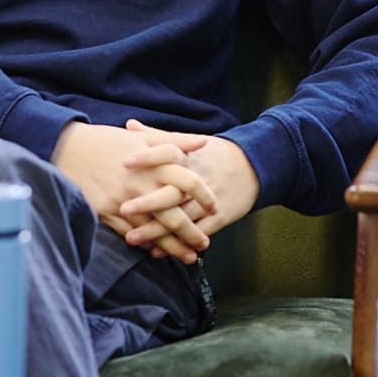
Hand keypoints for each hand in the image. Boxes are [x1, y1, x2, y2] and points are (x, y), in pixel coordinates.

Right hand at [53, 122, 219, 263]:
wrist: (66, 147)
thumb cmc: (106, 141)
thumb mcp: (141, 137)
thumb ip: (174, 141)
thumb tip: (204, 143)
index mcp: (153, 163)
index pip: (188, 182)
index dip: (204, 197)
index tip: (214, 208)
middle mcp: (140, 183)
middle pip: (173, 214)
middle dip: (192, 232)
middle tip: (205, 244)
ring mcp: (122, 200)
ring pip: (153, 229)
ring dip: (173, 245)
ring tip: (188, 257)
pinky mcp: (105, 211)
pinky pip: (130, 233)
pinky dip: (145, 244)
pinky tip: (156, 252)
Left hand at [116, 120, 258, 252]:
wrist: (253, 166)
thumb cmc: (213, 155)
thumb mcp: (189, 143)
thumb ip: (157, 136)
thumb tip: (129, 124)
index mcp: (190, 157)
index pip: (168, 152)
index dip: (148, 156)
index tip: (125, 161)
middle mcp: (199, 178)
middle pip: (173, 190)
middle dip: (148, 202)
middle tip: (124, 209)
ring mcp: (209, 199)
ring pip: (181, 217)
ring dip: (157, 230)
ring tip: (132, 238)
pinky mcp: (219, 217)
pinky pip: (197, 232)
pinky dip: (177, 244)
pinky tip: (157, 252)